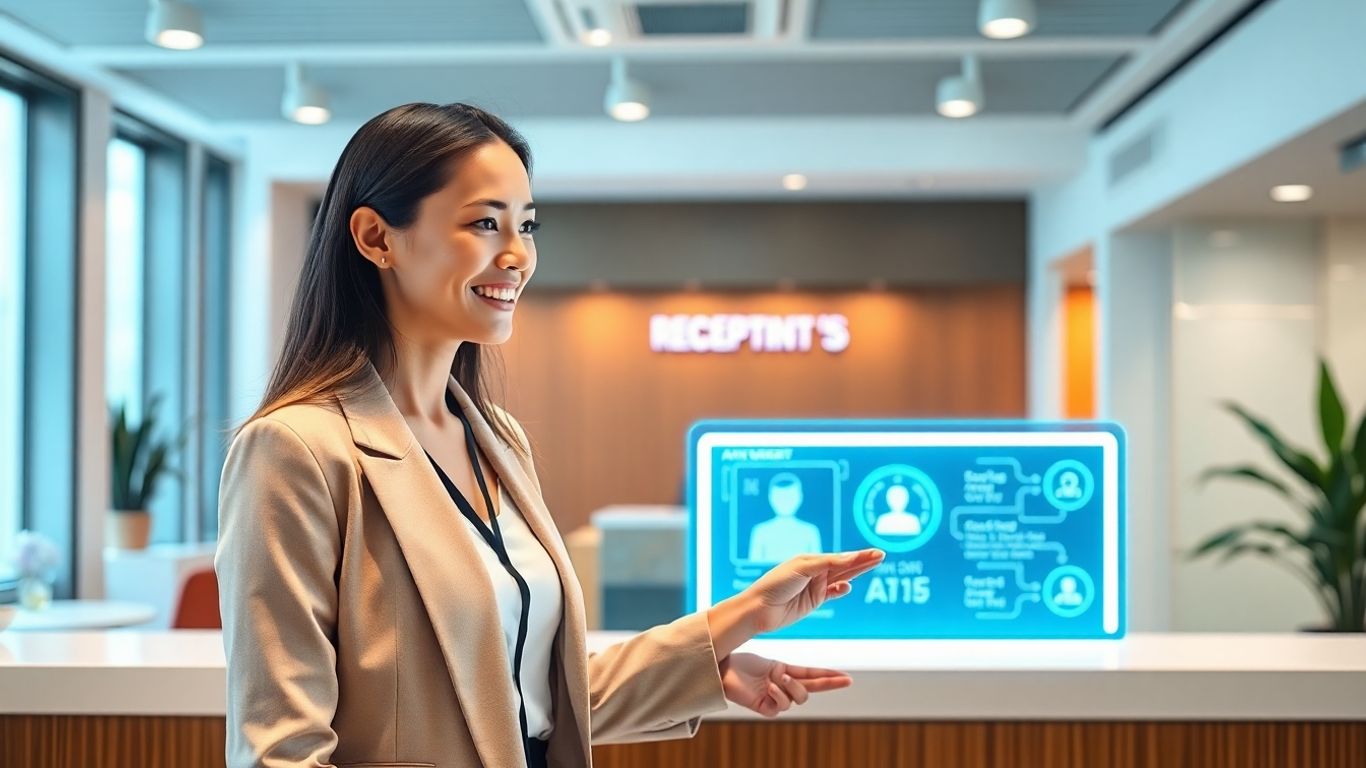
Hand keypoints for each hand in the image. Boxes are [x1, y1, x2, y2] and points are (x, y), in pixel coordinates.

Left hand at [719, 652, 851, 717]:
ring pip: (798, 698)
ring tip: (778, 677)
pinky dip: (779, 694)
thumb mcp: (773, 663)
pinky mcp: (765, 708)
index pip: (812, 676)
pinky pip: (781, 706)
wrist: (723, 669)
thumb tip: (801, 672)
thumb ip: (788, 670)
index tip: (847, 678)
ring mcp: (775, 698)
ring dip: (792, 687)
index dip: (829, 677)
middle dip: (830, 684)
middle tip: (843, 679)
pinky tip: (770, 686)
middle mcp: (783, 687)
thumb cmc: (742, 664)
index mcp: (786, 673)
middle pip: (812, 689)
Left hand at [744, 549, 883, 633]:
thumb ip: (827, 564)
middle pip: (844, 565)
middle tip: (881, 555)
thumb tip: (850, 558)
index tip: (876, 552)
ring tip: (873, 564)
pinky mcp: (813, 601)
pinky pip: (832, 593)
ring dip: (856, 572)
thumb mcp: (802, 569)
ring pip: (841, 577)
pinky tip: (848, 587)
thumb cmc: (776, 584)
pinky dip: (841, 590)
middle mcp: (814, 571)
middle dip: (862, 561)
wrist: (759, 609)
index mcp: (810, 560)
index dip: (858, 555)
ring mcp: (814, 586)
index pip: (840, 557)